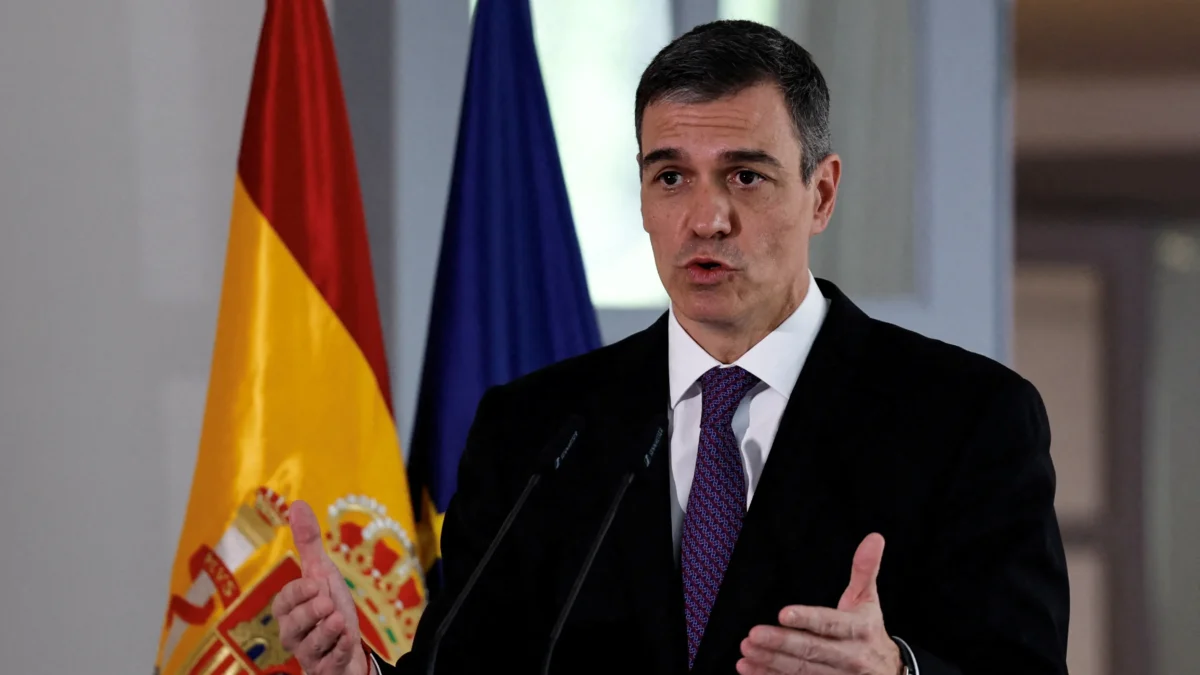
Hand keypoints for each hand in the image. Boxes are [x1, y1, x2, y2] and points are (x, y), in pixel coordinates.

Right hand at [273, 500, 369, 674]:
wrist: (350, 645)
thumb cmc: (330, 608)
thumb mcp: (323, 572)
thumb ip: (308, 542)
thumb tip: (297, 504)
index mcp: (290, 611)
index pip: (283, 602)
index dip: (297, 593)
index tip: (316, 584)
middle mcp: (295, 634)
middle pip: (291, 626)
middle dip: (310, 613)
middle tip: (327, 604)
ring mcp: (309, 655)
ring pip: (308, 647)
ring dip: (326, 632)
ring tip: (339, 621)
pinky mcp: (325, 670)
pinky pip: (328, 664)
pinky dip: (339, 650)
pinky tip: (348, 640)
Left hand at [737, 533, 902, 674]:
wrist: (888, 672)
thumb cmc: (869, 631)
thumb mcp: (869, 600)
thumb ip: (865, 569)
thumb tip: (874, 538)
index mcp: (858, 630)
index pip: (830, 624)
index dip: (807, 619)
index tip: (783, 614)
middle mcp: (848, 655)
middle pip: (811, 649)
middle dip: (781, 643)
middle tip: (754, 635)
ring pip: (801, 670)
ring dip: (771, 661)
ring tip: (747, 651)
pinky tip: (750, 669)